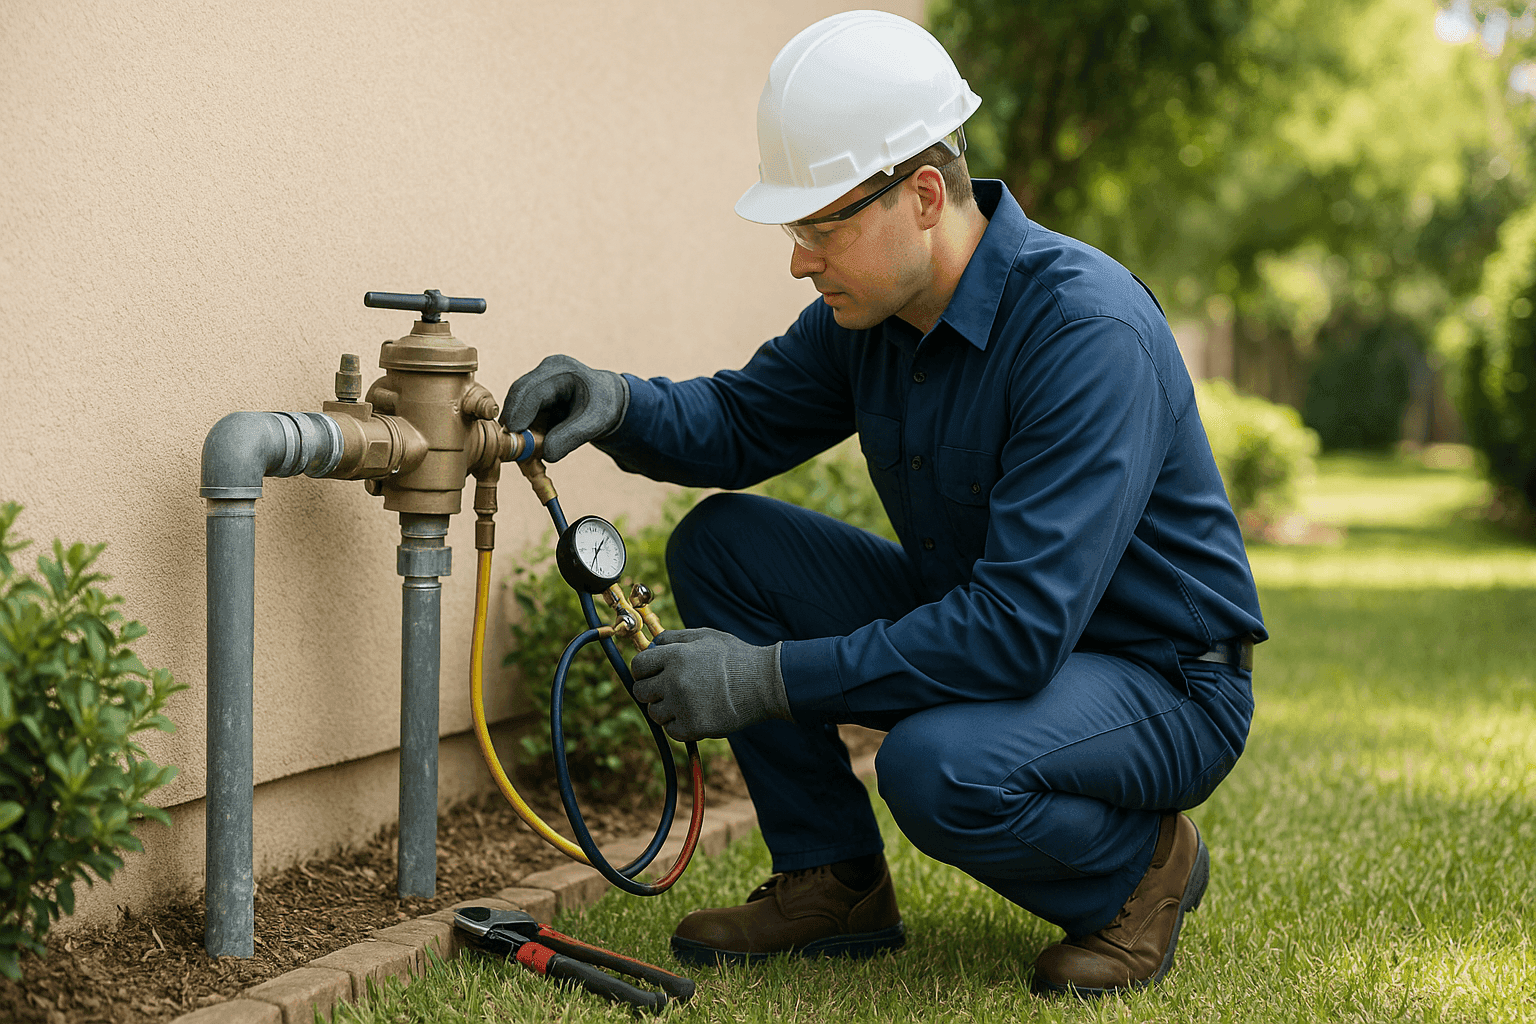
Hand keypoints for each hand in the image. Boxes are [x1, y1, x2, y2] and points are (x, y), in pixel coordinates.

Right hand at [500, 354, 628, 461]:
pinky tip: (531, 448)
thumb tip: (546, 455)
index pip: (531, 390)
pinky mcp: (534, 396)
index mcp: (561, 370)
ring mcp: (537, 383)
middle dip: (514, 423)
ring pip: (516, 407)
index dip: (520, 413)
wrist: (608, 401)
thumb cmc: (604, 406)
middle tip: (513, 449)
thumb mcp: (595, 423)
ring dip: (518, 431)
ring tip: (526, 454)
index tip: (513, 434)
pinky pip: (522, 414)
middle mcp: (544, 373)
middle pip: (518, 396)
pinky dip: (524, 432)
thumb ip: (571, 438)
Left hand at [630, 628, 790, 742]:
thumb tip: (652, 644)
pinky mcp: (694, 727)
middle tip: (666, 691)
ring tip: (687, 702)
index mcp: (676, 656)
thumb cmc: (736, 658)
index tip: (650, 675)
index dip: (641, 671)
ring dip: (666, 709)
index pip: (638, 666)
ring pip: (654, 713)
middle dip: (650, 691)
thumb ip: (675, 638)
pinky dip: (679, 725)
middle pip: (640, 692)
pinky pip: (671, 730)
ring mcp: (683, 705)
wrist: (765, 683)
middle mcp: (675, 680)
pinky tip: (696, 713)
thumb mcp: (706, 637)